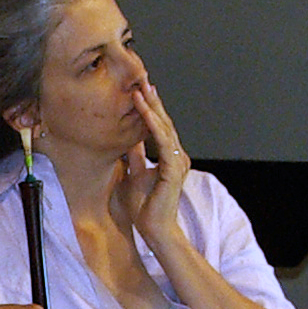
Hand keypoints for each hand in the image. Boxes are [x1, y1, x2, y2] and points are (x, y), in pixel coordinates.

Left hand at [117, 84, 192, 247]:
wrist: (153, 229)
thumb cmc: (144, 206)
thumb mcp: (133, 173)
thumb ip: (135, 155)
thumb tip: (129, 138)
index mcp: (169, 157)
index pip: (159, 127)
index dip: (150, 109)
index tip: (140, 90)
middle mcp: (177, 156)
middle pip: (164, 123)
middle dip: (153, 101)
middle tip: (142, 79)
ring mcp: (178, 161)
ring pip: (164, 128)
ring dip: (151, 108)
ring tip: (140, 89)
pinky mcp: (174, 167)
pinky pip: (163, 140)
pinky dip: (152, 123)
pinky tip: (143, 110)